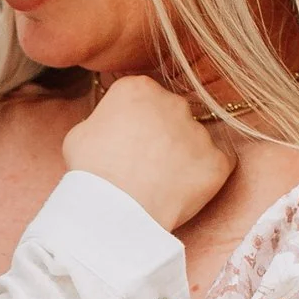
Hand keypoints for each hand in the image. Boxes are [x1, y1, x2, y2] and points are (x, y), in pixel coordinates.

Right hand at [62, 75, 230, 231]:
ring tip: (161, 184)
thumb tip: (113, 127)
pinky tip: (179, 194)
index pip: (144, 96)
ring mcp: (199, 131)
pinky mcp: (217, 161)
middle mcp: (174, 101)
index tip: (128, 141)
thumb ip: (104, 121)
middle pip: (172, 114)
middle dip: (163, 134)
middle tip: (146, 164)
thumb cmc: (91, 172)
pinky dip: (201, 179)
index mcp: (138, 88)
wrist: (115, 210)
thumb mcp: (80, 133)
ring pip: (194, 140)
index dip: (136, 120)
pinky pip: (215, 166)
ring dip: (183, 157)